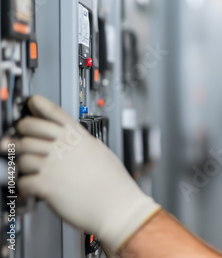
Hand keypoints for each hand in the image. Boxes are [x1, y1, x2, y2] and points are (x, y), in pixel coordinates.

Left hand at [1, 95, 159, 253]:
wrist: (117, 206)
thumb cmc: (114, 184)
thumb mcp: (101, 152)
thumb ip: (82, 142)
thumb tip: (71, 140)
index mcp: (79, 137)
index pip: (54, 113)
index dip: (38, 105)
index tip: (31, 103)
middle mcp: (64, 147)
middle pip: (29, 129)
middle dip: (20, 134)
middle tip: (17, 139)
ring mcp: (53, 165)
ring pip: (21, 155)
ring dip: (20, 164)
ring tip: (27, 170)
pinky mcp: (45, 185)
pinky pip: (22, 181)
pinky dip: (23, 187)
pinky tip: (30, 189)